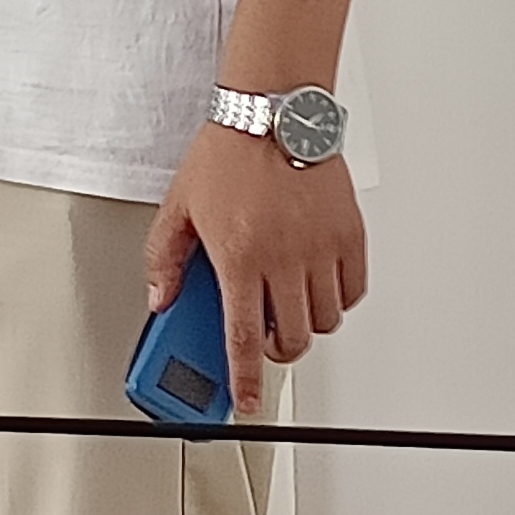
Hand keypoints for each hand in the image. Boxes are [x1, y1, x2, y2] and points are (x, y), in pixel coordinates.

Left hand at [144, 127, 367, 420]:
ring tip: (285, 302)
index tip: (246, 402)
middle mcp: (283, 257)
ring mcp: (320, 248)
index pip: (243, 338)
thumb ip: (164, 259)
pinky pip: (351, 290)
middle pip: (290, 340)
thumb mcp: (178, 207)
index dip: (244, 379)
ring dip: (303, 324)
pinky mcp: (348, 235)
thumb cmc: (227, 154)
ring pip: (323, 321)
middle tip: (262, 339)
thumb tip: (162, 300)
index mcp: (238, 255)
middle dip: (275, 352)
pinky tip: (314, 284)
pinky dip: (336, 299)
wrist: (273, 112)